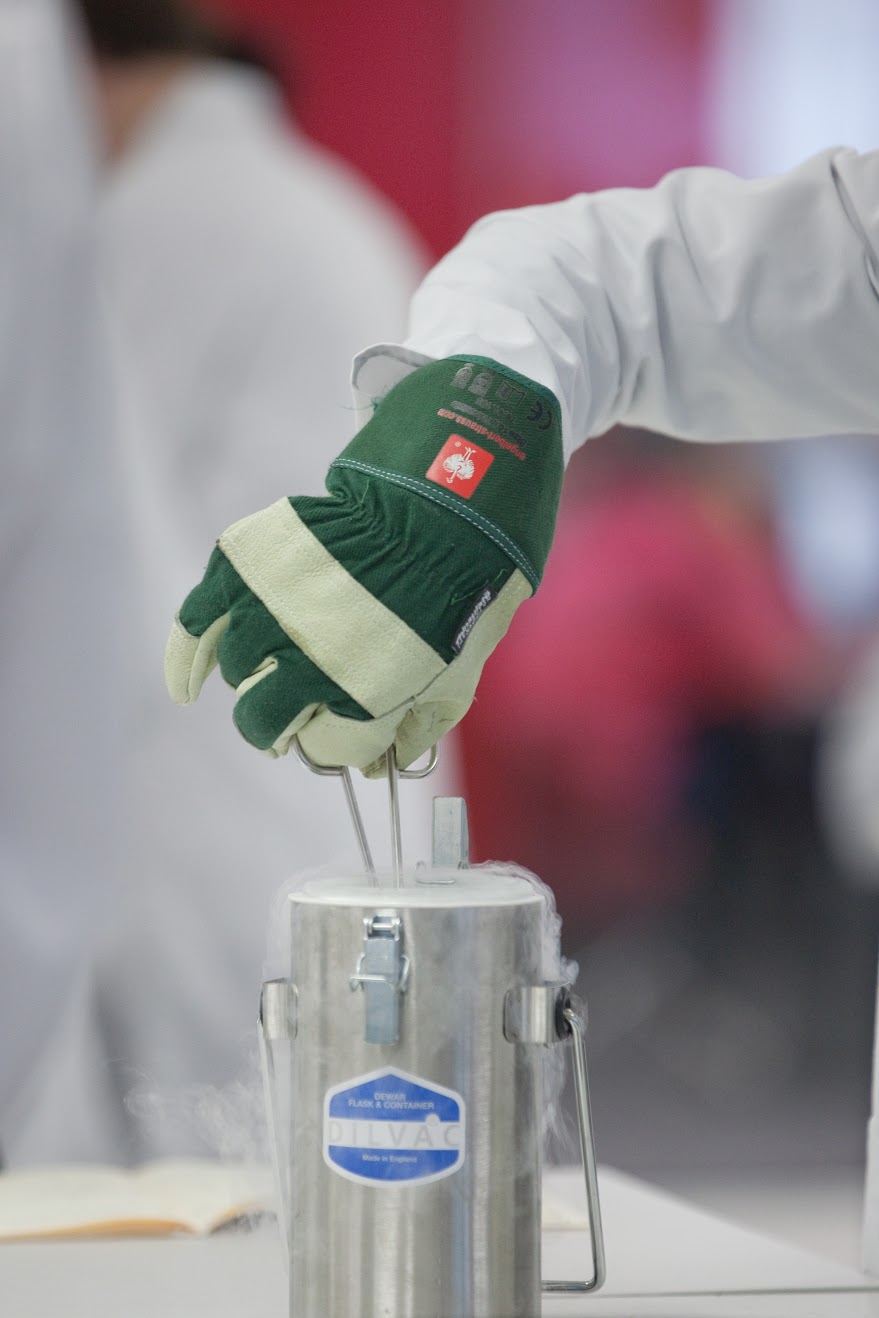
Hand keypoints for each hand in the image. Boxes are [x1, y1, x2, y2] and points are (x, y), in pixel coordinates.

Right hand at [164, 356, 562, 774]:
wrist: (438, 503)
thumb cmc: (454, 590)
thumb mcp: (458, 673)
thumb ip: (419, 726)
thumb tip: (386, 767)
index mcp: (360, 693)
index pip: (326, 748)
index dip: (335, 745)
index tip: (340, 734)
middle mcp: (306, 659)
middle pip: (264, 721)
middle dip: (275, 729)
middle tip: (285, 722)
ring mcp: (270, 610)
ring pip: (237, 669)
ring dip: (251, 678)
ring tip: (272, 669)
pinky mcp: (246, 568)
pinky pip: (197, 622)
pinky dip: (185, 658)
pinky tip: (187, 687)